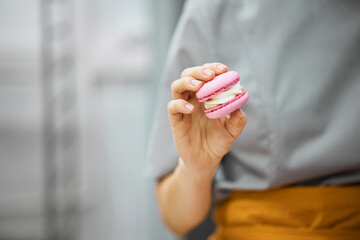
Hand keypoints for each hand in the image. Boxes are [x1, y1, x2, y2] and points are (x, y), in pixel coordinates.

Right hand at [168, 63, 246, 177]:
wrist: (206, 161)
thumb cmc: (218, 142)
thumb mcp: (232, 131)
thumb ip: (238, 120)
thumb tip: (239, 106)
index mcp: (207, 96)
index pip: (206, 75)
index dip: (213, 68)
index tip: (224, 70)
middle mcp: (193, 99)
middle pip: (189, 75)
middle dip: (199, 71)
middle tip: (211, 75)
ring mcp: (183, 109)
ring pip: (177, 86)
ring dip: (187, 82)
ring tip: (199, 86)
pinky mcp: (176, 120)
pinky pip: (173, 107)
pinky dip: (180, 104)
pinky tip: (192, 109)